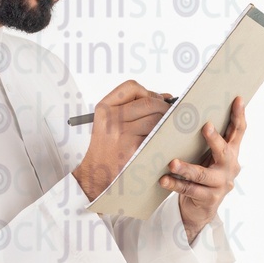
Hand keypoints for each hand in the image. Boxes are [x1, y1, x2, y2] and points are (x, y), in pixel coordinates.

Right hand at [73, 81, 172, 201]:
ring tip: (163, 131)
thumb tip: (164, 97)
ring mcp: (122, 133)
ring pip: (157, 119)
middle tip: (167, 117)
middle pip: (149, 101)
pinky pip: (158, 135)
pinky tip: (160, 142)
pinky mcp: (134, 148)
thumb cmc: (106, 148)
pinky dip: (164, 137)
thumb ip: (131, 107)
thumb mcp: (108, 122)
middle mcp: (111, 118)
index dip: (148, 92)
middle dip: (163, 108)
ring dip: (166, 124)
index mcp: (104, 108)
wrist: (96, 175)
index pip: (132, 87)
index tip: (153, 101)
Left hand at [159, 96, 245, 244]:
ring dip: (187, 168)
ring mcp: (221, 184)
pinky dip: (175, 184)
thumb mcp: (207, 156)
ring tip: (172, 163)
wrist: (200, 208)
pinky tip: (164, 179)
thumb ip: (204, 140)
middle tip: (205, 127)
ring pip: (203, 174)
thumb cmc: (202, 175)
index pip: (238, 132)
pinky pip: (190, 190)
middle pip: (224, 152)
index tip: (237, 99)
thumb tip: (187, 112)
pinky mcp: (209, 199)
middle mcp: (230, 167)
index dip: (239, 115)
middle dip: (215, 139)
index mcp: (231, 153)